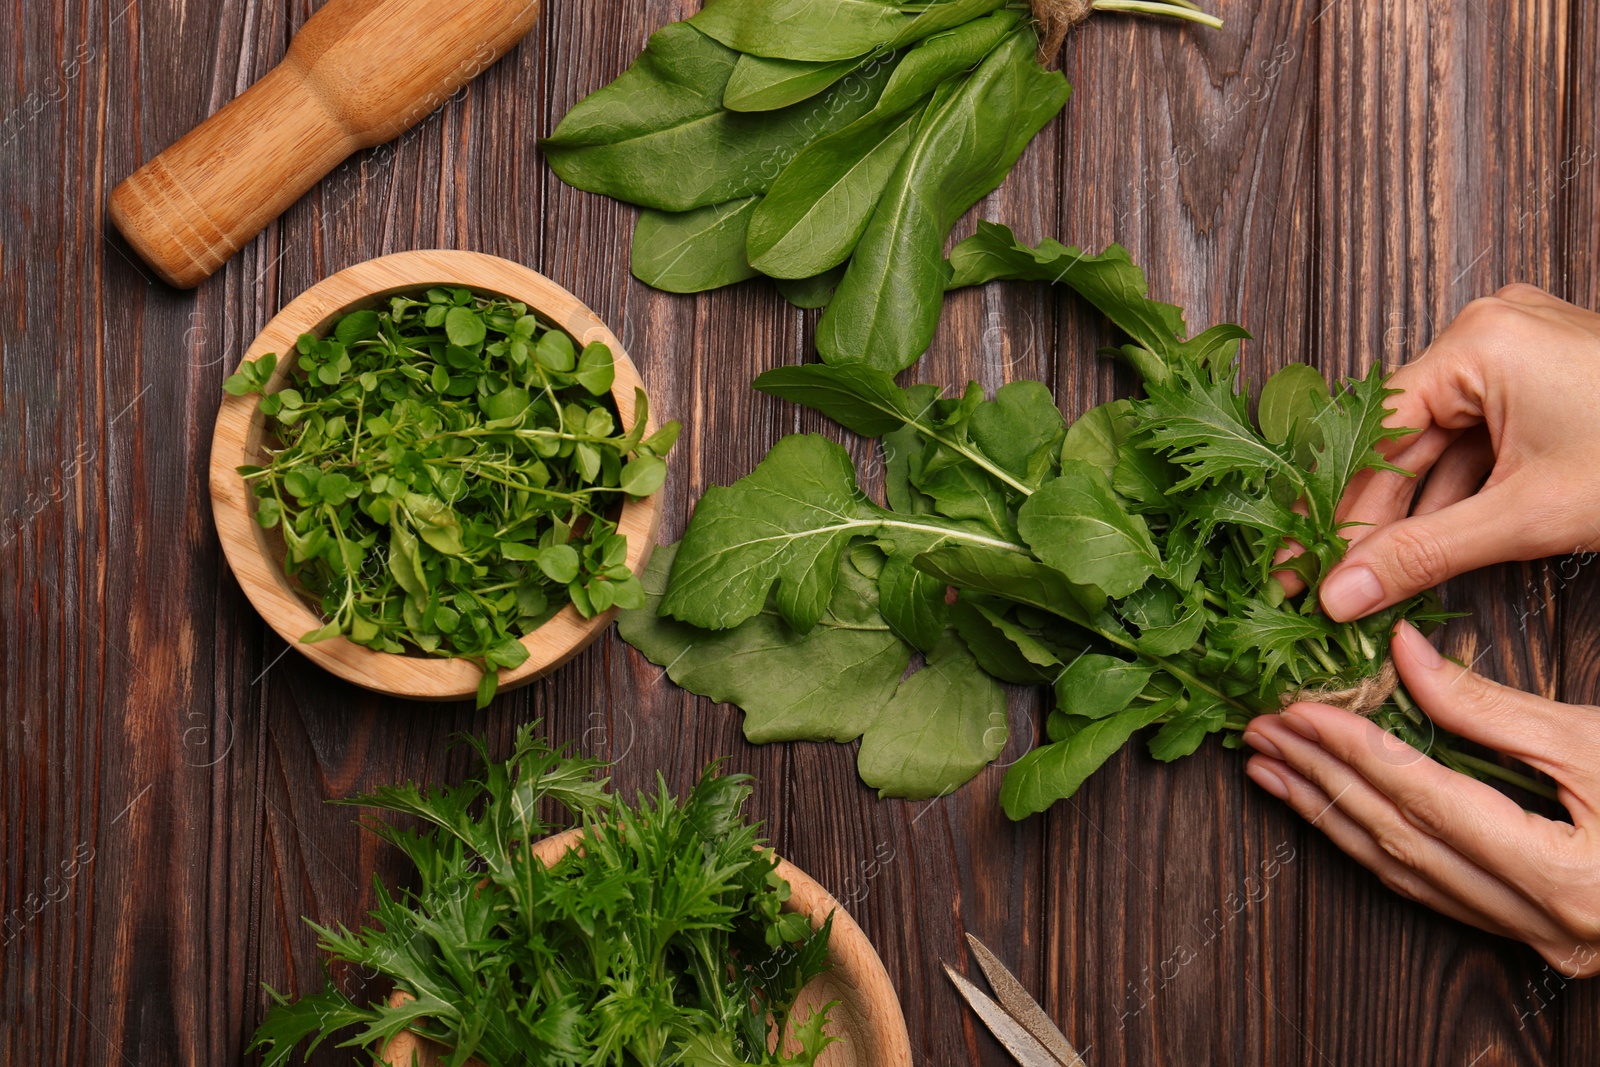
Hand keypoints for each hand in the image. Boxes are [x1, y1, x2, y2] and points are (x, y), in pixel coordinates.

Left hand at [1242, 622, 1599, 974]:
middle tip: (1257, 733)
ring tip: (1270, 771)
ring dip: (1331, 817)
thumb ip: (1492, 708)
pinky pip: (1433, 892)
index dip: (1353, 752)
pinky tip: (1334, 815)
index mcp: (1563, 877)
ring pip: (1404, 874)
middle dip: (1321, 781)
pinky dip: (1376, 847)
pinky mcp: (1535, 936)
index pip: (1425, 803)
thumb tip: (1402, 657)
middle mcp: (1543, 925)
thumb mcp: (1597, 742)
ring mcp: (1538, 940)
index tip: (1295, 710)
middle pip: (1399, 842)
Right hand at [1317, 284, 1599, 622]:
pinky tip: (1427, 549)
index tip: (1294, 564)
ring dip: (1411, 514)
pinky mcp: (1542, 383)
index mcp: (1476, 342)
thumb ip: (1423, 556)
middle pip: (1402, 439)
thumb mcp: (1527, 518)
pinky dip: (1457, 496)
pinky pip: (1477, 441)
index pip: (1372, 431)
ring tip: (1371, 580)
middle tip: (1327, 584)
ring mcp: (1518, 354)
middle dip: (1370, 519)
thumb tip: (1343, 595)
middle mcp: (1488, 333)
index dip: (1331, 507)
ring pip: (1439, 446)